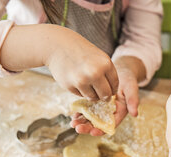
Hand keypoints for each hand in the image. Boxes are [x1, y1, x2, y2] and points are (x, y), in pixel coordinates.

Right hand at [0, 24, 117, 99]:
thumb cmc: (80, 51)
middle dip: (104, 96)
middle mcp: (95, 73)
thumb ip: (106, 73)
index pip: (114, 85)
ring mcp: (82, 80)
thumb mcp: (99, 57)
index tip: (109, 90)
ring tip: (87, 83)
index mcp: (105, 64)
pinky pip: (81, 95)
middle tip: (101, 95)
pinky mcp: (70, 86)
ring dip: (91, 94)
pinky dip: (80, 91)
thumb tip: (112, 94)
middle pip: (106, 95)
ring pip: (93, 98)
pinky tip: (76, 80)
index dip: (112, 89)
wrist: (57, 45)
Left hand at [71, 58, 139, 135]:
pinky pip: (86, 110)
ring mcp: (101, 108)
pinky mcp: (94, 102)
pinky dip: (80, 113)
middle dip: (87, 127)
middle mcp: (109, 113)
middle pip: (98, 124)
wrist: (120, 70)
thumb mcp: (132, 88)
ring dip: (82, 122)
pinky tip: (73, 113)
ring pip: (90, 119)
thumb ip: (133, 100)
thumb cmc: (127, 79)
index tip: (93, 132)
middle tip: (77, 128)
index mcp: (119, 112)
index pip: (110, 125)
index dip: (101, 130)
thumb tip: (135, 114)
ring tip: (73, 123)